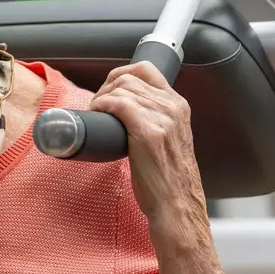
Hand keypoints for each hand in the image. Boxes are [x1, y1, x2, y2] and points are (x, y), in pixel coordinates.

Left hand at [88, 62, 208, 236]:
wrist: (176, 204)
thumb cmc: (168, 179)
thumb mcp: (169, 140)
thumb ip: (157, 122)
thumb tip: (126, 114)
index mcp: (178, 106)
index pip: (146, 70)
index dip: (121, 73)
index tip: (108, 88)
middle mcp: (173, 107)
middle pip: (130, 77)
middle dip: (106, 86)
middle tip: (97, 105)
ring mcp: (162, 118)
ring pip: (122, 88)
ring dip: (101, 97)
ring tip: (95, 112)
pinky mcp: (148, 132)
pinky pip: (118, 104)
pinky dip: (102, 104)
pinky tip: (97, 113)